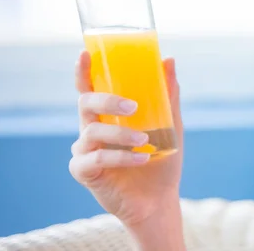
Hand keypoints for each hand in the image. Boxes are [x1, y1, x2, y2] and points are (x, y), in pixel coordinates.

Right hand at [69, 51, 183, 226]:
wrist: (159, 199)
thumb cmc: (161, 160)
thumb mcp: (170, 124)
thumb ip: (168, 95)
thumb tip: (169, 60)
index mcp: (107, 115)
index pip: (89, 88)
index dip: (83, 71)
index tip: (85, 53)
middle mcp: (91, 129)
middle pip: (85, 104)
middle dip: (107, 101)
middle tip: (132, 106)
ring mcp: (85, 151)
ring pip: (91, 133)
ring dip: (120, 134)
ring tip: (145, 140)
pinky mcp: (84, 172)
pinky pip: (96, 159)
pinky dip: (121, 157)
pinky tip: (143, 158)